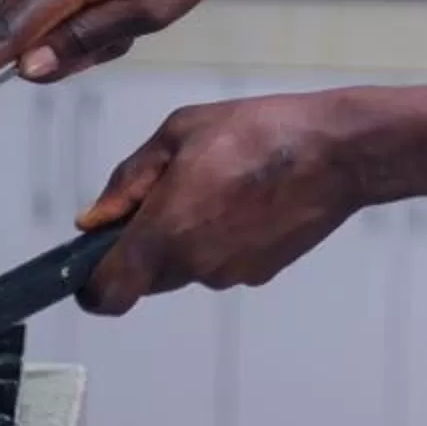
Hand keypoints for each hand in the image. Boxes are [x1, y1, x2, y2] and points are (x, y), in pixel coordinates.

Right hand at [0, 0, 240, 99]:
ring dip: (73, 37)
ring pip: (36, 18)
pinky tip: (122, 7)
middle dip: (50, 56)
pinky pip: (53, 0)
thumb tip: (26, 66)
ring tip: (131, 20)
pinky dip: (78, 18)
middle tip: (115, 43)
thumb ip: (84, 40)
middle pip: (14, 29)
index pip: (6, 36)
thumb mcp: (148, 11)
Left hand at [74, 92, 375, 314]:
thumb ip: (128, 180)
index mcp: (164, 233)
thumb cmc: (257, 131)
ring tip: (218, 185)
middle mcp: (193, 266)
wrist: (337, 152)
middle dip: (143, 246)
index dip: (90, 287)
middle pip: (145, 278)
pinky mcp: (260, 274)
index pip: (107, 294)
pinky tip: (246, 199)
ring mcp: (229, 275)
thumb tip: (94, 218)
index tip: (89, 265)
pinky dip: (221, 239)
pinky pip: (221, 263)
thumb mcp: (178, 133)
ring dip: (185, 239)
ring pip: (185, 268)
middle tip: (167, 194)